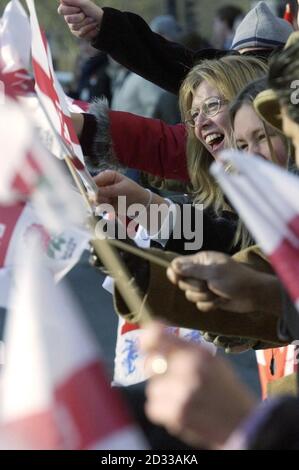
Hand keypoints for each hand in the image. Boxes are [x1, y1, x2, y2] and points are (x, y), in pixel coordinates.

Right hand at [58, 0, 103, 40]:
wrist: (102, 21)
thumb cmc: (93, 10)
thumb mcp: (84, 3)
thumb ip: (73, 1)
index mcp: (67, 8)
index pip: (61, 10)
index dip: (71, 9)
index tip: (79, 8)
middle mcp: (68, 18)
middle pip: (68, 19)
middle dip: (80, 16)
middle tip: (86, 14)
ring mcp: (72, 27)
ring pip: (75, 26)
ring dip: (86, 22)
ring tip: (92, 20)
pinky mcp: (78, 34)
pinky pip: (81, 33)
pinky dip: (89, 28)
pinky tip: (93, 26)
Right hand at [94, 170, 150, 213]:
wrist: (140, 203)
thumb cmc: (134, 191)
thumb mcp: (122, 189)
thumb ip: (108, 190)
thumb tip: (94, 193)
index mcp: (107, 176)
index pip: (93, 180)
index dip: (91, 188)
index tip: (94, 195)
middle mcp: (102, 184)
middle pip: (91, 192)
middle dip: (98, 198)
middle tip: (108, 200)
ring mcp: (102, 194)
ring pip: (94, 201)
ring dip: (103, 204)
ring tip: (112, 203)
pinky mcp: (104, 203)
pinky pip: (99, 207)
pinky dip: (106, 209)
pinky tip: (113, 208)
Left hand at [141, 322, 256, 448]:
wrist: (243, 423)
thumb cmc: (224, 389)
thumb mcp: (211, 360)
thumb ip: (183, 348)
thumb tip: (151, 333)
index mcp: (197, 353)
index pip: (158, 336)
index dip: (148, 337)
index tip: (145, 342)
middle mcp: (189, 370)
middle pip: (150, 363)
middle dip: (156, 370)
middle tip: (171, 377)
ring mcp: (182, 393)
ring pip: (152, 387)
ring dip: (162, 393)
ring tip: (183, 397)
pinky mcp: (177, 415)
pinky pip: (153, 407)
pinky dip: (163, 410)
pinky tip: (181, 410)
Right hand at [167, 251, 280, 314]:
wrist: (253, 295)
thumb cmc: (235, 279)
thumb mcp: (214, 272)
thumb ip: (192, 270)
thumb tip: (173, 266)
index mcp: (201, 260)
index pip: (178, 264)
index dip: (175, 272)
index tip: (176, 278)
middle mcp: (201, 272)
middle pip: (182, 282)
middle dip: (195, 287)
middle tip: (208, 285)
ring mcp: (205, 285)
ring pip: (190, 295)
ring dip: (203, 297)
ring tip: (217, 293)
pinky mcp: (209, 299)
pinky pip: (199, 305)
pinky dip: (209, 305)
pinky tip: (220, 301)